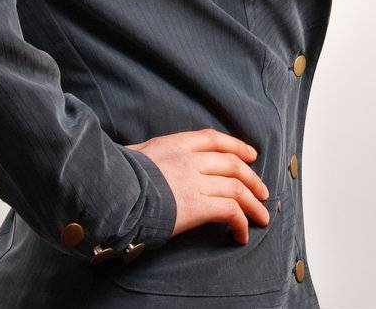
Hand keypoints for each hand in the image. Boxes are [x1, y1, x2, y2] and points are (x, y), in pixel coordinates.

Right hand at [126, 128, 270, 243]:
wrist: (112, 193)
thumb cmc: (116, 176)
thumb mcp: (135, 154)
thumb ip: (151, 157)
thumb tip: (146, 161)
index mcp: (176, 144)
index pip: (215, 140)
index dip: (237, 146)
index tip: (250, 155)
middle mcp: (190, 160)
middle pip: (233, 165)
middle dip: (253, 179)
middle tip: (263, 192)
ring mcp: (196, 182)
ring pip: (238, 189)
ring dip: (254, 205)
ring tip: (262, 217)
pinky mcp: (198, 206)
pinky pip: (230, 212)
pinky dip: (241, 223)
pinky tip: (241, 235)